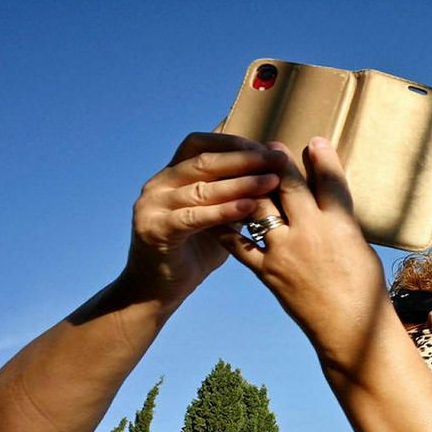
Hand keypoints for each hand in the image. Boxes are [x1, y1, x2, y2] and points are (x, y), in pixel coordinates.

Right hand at [126, 133, 285, 289]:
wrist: (159, 288)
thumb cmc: (195, 250)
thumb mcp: (220, 217)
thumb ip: (236, 196)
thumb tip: (275, 175)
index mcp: (172, 175)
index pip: (200, 144)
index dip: (234, 144)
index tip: (268, 148)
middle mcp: (159, 184)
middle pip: (204, 161)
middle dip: (244, 158)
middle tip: (279, 159)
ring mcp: (152, 205)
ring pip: (201, 187)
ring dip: (240, 183)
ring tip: (272, 181)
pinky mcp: (154, 229)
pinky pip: (193, 217)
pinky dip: (223, 211)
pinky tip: (249, 208)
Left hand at [223, 139, 386, 350]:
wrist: (350, 329)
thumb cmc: (365, 292)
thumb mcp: (361, 249)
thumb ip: (342, 223)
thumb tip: (332, 204)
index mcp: (342, 226)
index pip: (330, 182)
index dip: (323, 158)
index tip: (314, 141)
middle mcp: (312, 233)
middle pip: (288, 186)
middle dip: (276, 161)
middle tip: (270, 146)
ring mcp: (286, 251)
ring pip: (258, 206)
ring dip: (248, 186)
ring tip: (243, 173)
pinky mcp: (267, 271)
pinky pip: (238, 242)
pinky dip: (226, 225)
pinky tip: (218, 212)